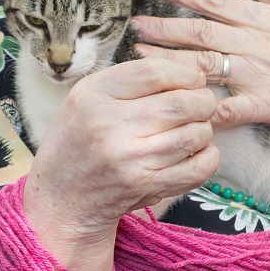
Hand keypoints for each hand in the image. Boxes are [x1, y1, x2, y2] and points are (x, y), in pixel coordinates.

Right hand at [23, 57, 219, 267]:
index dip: (185, 73)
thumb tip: (189, 72)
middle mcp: (109, 125)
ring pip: (193, 135)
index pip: (155, 72)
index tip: (194, 79)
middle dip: (203, 101)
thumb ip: (132, 79)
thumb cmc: (80, 139)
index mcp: (93, 94)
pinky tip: (198, 151)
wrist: (61, 198)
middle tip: (202, 103)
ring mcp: (128, 160)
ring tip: (196, 127)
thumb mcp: (88, 96)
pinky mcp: (144, 187)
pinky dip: (208, 157)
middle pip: (180, 103)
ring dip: (205, 128)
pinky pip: (196, 169)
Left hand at [132, 0, 269, 185]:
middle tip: (132, 23)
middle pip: (199, 31)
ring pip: (203, 64)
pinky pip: (225, 108)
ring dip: (167, 59)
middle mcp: (256, 43)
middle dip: (162, 25)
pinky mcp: (265, 105)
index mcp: (266, 19)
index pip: (216, 2)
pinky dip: (198, 107)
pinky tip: (173, 106)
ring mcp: (258, 74)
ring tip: (138, 54)